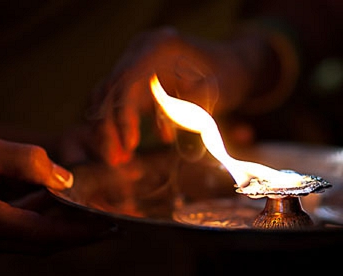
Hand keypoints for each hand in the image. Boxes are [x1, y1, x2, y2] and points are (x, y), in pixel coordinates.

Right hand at [0, 137, 105, 252]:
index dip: (82, 232)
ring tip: (91, 210)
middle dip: (78, 235)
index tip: (112, 226)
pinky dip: (35, 213)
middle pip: (41, 243)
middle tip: (113, 227)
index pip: (46, 235)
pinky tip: (51, 195)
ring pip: (27, 235)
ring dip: (59, 223)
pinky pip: (14, 224)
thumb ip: (28, 163)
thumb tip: (65, 179)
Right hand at [80, 27, 265, 165]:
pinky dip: (122, 129)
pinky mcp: (138, 82)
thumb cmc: (229, 75)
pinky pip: (120, 106)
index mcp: (157, 46)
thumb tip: (164, 134)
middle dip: (108, 128)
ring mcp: (136, 65)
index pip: (126, 80)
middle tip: (115, 161)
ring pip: (108, 99)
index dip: (123, 114)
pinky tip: (133, 152)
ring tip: (119, 161)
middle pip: (109, 90)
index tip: (131, 145)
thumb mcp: (218, 89)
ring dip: (110, 131)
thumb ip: (192, 106)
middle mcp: (140, 51)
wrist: (234, 66)